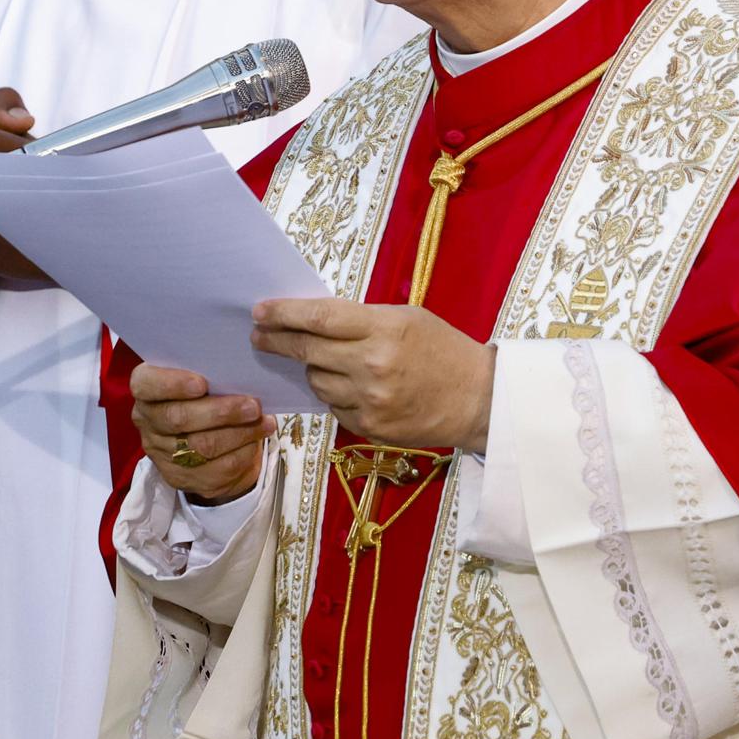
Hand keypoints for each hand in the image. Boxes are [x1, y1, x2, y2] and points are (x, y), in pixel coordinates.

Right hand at [130, 364, 276, 504]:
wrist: (209, 435)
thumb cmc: (207, 394)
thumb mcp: (203, 377)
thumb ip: (211, 374)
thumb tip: (240, 373)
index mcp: (146, 389)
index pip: (147, 384)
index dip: (172, 384)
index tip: (202, 383)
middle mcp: (148, 422)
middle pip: (178, 418)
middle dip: (220, 412)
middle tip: (253, 406)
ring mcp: (162, 454)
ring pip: (201, 447)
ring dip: (238, 434)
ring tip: (264, 422)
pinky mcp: (181, 478)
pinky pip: (215, 469)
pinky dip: (242, 454)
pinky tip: (257, 441)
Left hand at [249, 298, 494, 450]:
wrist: (478, 400)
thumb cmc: (443, 351)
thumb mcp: (406, 319)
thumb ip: (361, 319)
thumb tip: (312, 320)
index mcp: (384, 329)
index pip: (320, 318)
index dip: (284, 314)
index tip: (260, 311)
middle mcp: (372, 365)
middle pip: (308, 351)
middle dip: (278, 341)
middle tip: (260, 335)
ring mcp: (370, 400)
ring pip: (316, 381)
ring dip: (313, 369)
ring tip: (326, 361)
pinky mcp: (370, 427)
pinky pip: (333, 406)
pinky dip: (334, 394)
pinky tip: (350, 386)